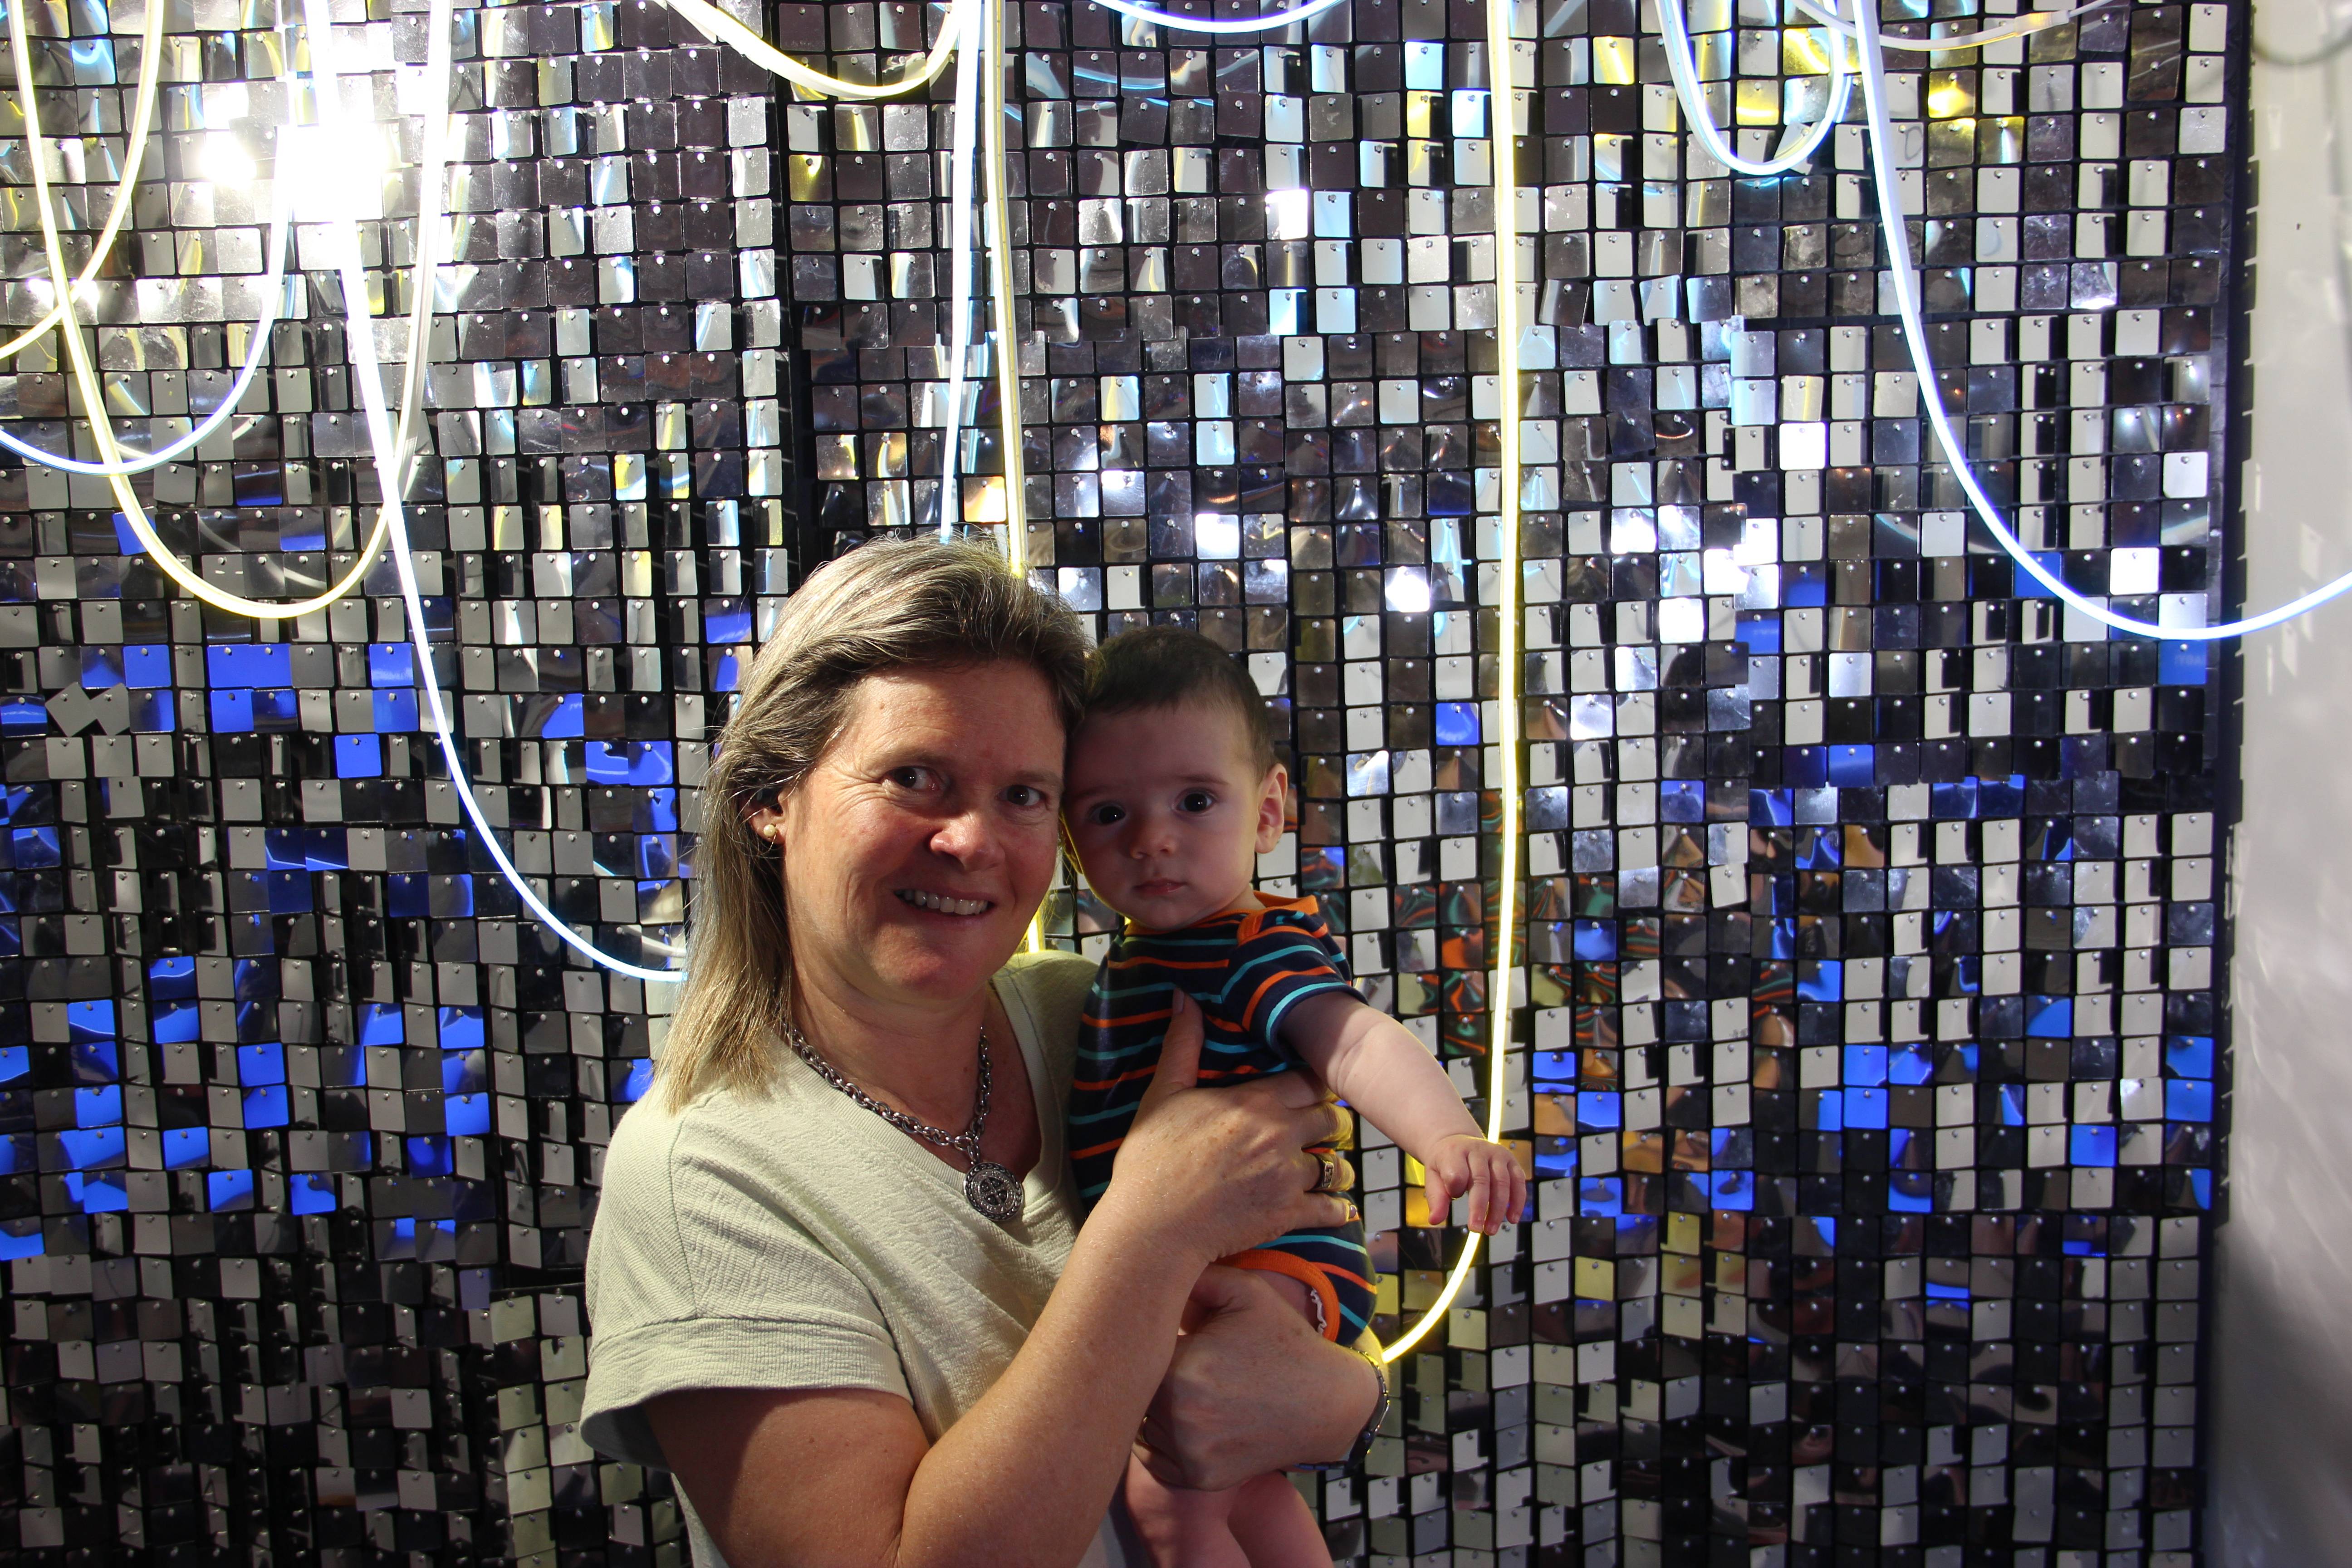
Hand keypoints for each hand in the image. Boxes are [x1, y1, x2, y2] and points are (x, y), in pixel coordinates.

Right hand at [1103, 991, 1356, 1267]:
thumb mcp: (1163, 1094)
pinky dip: (1338, 1209)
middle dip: (1332, 1122)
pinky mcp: (1287, 1214)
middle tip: (1327, 1127)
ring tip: (1334, 1170)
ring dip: (1337, 1166)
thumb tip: (1183, 996)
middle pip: (1331, 1119)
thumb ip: (1181, 1044)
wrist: (1152, 1226)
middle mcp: (1279, 1134)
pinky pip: (1331, 1208)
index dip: (1317, 1084)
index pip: (1309, 1081)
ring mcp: (1287, 1176)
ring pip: (1336, 1165)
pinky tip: (1339, 1209)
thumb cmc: (1151, 1160)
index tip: (1315, 1089)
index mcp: (1254, 1101)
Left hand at [1135, 1266, 1379, 1490]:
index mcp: (1182, 1370)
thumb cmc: (1283, 1343)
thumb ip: (1195, 1276)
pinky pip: (1154, 1458)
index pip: (1134, 1353)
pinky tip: (1191, 1419)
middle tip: (1174, 1361)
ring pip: (1139, 1425)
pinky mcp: (1197, 1479)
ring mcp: (1189, 1454)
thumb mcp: (1245, 1292)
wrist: (1325, 1403)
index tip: (1163, 1334)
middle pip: (1133, 1391)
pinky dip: (1162, 1442)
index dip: (1146, 1342)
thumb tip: (1151, 1263)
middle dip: (1146, 1375)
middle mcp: (1180, 1418)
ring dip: (1150, 1409)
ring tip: (1187, 1389)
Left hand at [1421, 1132, 1527, 1233]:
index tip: (1454, 1198)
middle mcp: (1477, 1149)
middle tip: (1476, 1229)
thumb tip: (1435, 1220)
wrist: (1457, 1142)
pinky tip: (1512, 1218)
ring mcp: (1496, 1153)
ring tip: (1491, 1229)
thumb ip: (1436, 1199)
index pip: (1457, 1173)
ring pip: (1502, 1182)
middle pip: (1481, 1180)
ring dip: (1498, 1209)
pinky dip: (1517, 1201)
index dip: (1455, 1189)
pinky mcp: (1510, 1159)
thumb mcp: (1433, 1177)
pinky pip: (1518, 1180)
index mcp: (1454, 1152)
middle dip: (1480, 1208)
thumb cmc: (1445, 1163)